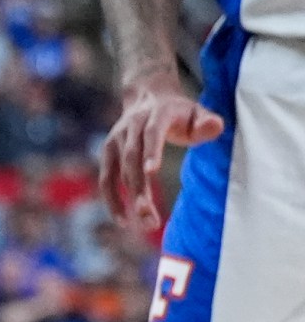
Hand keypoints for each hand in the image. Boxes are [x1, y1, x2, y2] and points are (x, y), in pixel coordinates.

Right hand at [100, 72, 225, 227]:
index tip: (151, 172)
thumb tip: (215, 126)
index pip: (152, 131)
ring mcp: (115, 140)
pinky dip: (112, 200)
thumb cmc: (179, 113)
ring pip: (118, 172)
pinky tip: (123, 220)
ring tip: (144, 223)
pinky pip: (106, 180)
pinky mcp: (107, 154)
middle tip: (147, 214)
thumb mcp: (197, 112)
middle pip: (132, 158)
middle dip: (138, 187)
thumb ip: (206, 122)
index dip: (151, 150)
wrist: (147, 98)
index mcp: (155, 113)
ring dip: (127, 199)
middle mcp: (130, 126)